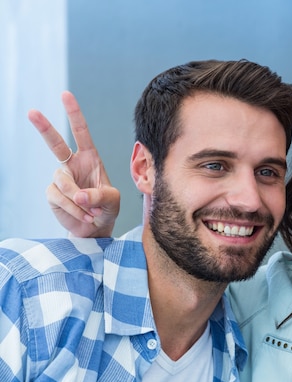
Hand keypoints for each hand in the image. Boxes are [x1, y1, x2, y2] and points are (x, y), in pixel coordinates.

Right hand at [28, 91, 119, 237]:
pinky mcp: (52, 194)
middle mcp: (73, 165)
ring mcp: (60, 179)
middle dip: (44, 128)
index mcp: (90, 158)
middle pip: (55, 144)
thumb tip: (78, 196)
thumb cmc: (106, 209)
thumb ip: (99, 196)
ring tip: (92, 212)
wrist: (95, 228)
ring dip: (79, 201)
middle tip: (32, 112)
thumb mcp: (112, 201)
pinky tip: (83, 216)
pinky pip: (60, 198)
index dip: (74, 114)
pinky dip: (74, 210)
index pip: (81, 133)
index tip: (65, 95)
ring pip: (64, 183)